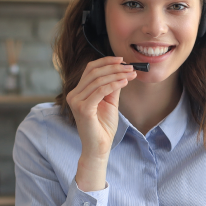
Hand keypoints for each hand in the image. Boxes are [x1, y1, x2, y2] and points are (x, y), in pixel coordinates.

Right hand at [66, 57, 136, 190]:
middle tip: (131, 67)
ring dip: (117, 74)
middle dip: (114, 67)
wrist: (99, 146)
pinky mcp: (82, 108)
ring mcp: (76, 101)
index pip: (90, 69)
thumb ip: (112, 88)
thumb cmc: (103, 127)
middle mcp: (74, 94)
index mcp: (78, 91)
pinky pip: (100, 91)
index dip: (106, 62)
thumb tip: (122, 71)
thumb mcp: (110, 103)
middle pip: (94, 72)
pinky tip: (125, 82)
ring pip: (98, 80)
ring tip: (131, 74)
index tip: (122, 60)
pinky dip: (113, 84)